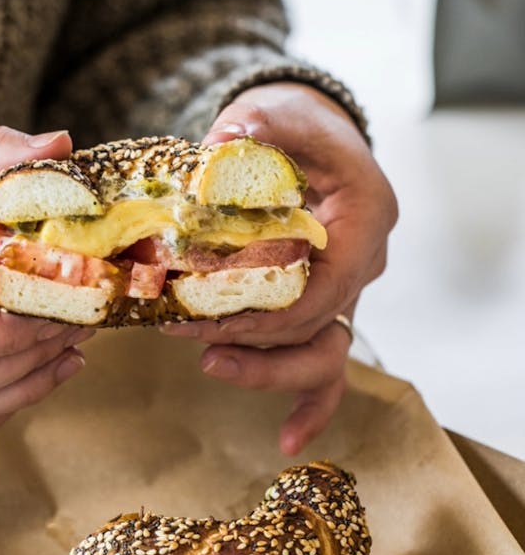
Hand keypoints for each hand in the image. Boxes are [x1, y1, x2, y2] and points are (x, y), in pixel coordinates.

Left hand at [163, 82, 397, 454]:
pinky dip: (309, 404)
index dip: (264, 315)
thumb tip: (215, 152)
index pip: (321, 289)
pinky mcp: (322, 305)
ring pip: (321, 355)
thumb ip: (250, 130)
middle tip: (189, 338)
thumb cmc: (296, 124)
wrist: (309, 135)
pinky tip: (287, 440)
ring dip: (266, 371)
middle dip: (251, 345)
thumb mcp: (275, 115)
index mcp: (365, 219)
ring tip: (210, 364)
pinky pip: (324, 365)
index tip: (205, 318)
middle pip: (317, 330)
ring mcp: (344, 289)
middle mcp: (363, 261)